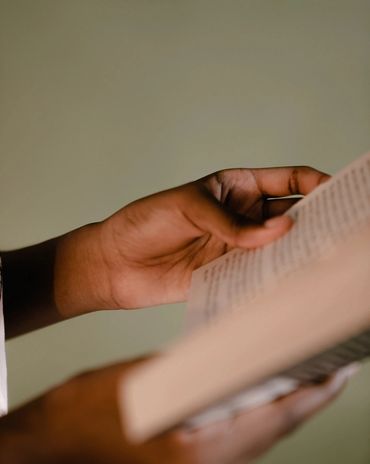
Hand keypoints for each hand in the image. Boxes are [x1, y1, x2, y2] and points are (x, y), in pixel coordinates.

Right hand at [0, 358, 351, 463]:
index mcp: (200, 455)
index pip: (276, 417)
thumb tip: (249, 349)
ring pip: (264, 434)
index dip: (314, 390)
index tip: (342, 366)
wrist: (59, 438)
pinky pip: (245, 437)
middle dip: (308, 393)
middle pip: (276, 429)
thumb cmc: (92, 408)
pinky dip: (264, 413)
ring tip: (309, 368)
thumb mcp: (150, 377)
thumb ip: (203, 367)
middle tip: (333, 359)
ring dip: (288, 402)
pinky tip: (270, 389)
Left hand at [55, 165, 327, 314]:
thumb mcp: (187, 207)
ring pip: (278, 247)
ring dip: (298, 251)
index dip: (315, 183)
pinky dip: (274, 279)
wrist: (112, 264)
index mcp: (235, 187)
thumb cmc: (144, 222)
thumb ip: (231, 222)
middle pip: (290, 214)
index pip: (286, 180)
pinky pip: (258, 276)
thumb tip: (279, 230)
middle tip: (338, 230)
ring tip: (321, 258)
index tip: (339, 192)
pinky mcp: (226, 275)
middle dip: (315, 219)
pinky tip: (289, 283)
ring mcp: (236, 247)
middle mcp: (242, 217)